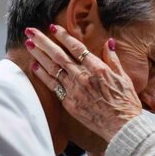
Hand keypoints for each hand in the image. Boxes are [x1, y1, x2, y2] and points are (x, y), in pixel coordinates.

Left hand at [24, 25, 141, 141]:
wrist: (121, 127)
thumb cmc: (126, 103)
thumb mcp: (124, 78)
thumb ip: (113, 59)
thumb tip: (109, 43)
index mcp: (97, 68)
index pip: (76, 47)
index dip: (63, 36)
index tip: (53, 28)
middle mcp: (83, 77)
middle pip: (59, 55)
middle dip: (43, 41)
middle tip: (30, 31)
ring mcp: (74, 90)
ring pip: (52, 69)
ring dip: (39, 55)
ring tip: (28, 45)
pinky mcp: (69, 103)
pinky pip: (53, 86)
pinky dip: (43, 76)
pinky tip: (35, 67)